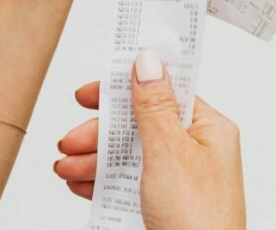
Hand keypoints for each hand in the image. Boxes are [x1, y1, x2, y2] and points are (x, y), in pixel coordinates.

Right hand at [55, 50, 245, 229]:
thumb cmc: (199, 221)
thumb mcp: (169, 154)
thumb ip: (153, 107)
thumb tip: (148, 61)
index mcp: (209, 129)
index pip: (166, 91)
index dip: (128, 85)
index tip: (94, 88)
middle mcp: (197, 151)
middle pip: (140, 125)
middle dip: (101, 131)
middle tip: (72, 138)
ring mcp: (179, 180)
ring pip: (129, 155)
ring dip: (94, 158)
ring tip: (66, 166)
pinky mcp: (164, 205)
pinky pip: (128, 183)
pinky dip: (102, 181)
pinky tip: (79, 184)